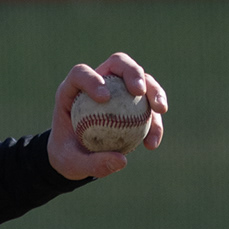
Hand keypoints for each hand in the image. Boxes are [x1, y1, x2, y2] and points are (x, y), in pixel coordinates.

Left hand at [48, 52, 168, 180]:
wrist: (76, 158)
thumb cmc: (68, 156)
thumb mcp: (72, 165)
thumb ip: (92, 163)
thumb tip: (122, 161)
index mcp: (73, 90)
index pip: (81, 74)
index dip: (92, 79)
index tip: (104, 98)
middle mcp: (98, 82)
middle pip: (118, 64)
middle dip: (132, 72)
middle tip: (140, 92)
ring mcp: (118, 88)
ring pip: (142, 79)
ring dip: (155, 92)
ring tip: (160, 111)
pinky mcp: (133, 102)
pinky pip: (149, 105)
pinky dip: (154, 121)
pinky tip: (153, 142)